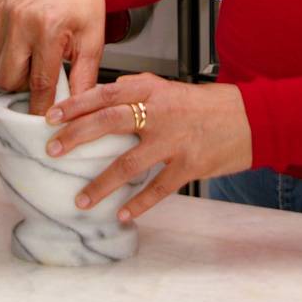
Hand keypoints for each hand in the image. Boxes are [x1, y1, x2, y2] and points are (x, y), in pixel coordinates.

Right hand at [0, 0, 107, 113]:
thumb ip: (83, 79)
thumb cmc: (83, 1)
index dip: (41, 106)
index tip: (45, 119)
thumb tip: (76, 110)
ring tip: (37, 53)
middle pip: (8, 79)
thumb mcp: (92, 41)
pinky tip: (25, 40)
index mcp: (47, 27)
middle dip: (24, 86)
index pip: (39, 83)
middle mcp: (20, 20)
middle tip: (43, 75)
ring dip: (15, 68)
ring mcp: (2, 13)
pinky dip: (7, 52)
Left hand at [44, 73, 252, 221]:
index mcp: (152, 89)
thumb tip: (108, 92)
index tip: (51, 117)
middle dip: (76, 137)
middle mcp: (159, 112)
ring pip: (128, 163)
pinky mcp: (189, 166)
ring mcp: (174, 141)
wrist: (251, 119)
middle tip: (52, 150)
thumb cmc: (208, 105)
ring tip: (81, 199)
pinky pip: (157, 189)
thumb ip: (138, 88)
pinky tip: (121, 214)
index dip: (75, 105)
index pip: (104, 94)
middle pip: (108, 122)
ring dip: (101, 183)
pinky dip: (137, 204)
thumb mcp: (170, 87)